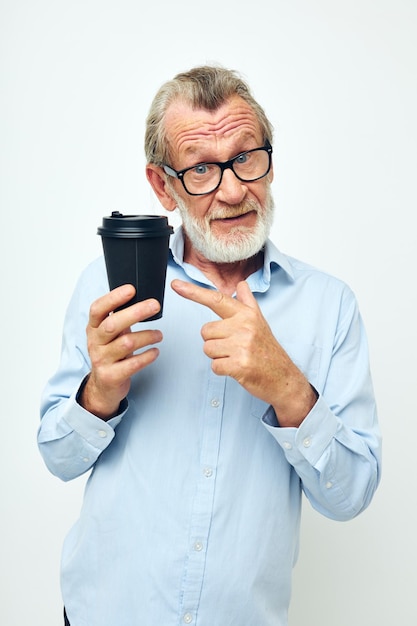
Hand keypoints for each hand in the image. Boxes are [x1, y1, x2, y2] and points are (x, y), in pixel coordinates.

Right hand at [81, 284, 162, 419]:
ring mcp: (101, 360)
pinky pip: (133, 364)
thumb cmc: (111, 353)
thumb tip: (142, 297)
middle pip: (113, 324)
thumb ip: (120, 317)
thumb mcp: (110, 334)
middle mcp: (95, 343)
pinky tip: (155, 351)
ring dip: (147, 336)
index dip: (113, 298)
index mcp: (94, 328)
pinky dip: (147, 356)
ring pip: (126, 344)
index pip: (98, 309)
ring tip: (159, 335)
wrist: (103, 386)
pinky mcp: (111, 376)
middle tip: (154, 306)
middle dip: (136, 313)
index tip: (131, 289)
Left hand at [171, 279, 316, 426]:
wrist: (284, 378)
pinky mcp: (239, 364)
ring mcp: (242, 345)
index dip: (193, 292)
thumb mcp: (260, 322)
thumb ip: (247, 302)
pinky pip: (214, 365)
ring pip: (207, 349)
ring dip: (218, 356)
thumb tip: (241, 284)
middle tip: (234, 348)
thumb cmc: (268, 350)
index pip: (216, 299)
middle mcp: (245, 326)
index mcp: (247, 314)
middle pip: (205, 331)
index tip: (176, 285)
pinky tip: (237, 368)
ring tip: (237, 357)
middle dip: (215, 342)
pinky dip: (222, 370)